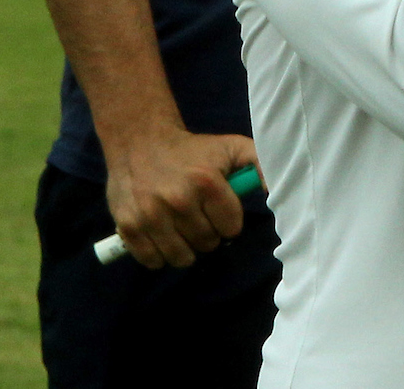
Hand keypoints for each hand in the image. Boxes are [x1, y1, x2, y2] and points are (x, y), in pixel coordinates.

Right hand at [102, 126, 258, 268]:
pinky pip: (151, 261)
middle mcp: (178, 200)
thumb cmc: (191, 150)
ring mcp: (150, 216)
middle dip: (208, 235)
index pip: (231, 227)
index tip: (220, 213)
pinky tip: (162, 238)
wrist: (139, 143)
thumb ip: (259, 164)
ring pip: (181, 257)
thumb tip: (275, 189)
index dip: (229, 222)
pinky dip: (159, 256)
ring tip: (182, 230)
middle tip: (199, 219)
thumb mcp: (231, 147)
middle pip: (207, 243)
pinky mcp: (128, 227)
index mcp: (207, 182)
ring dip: (186, 249)